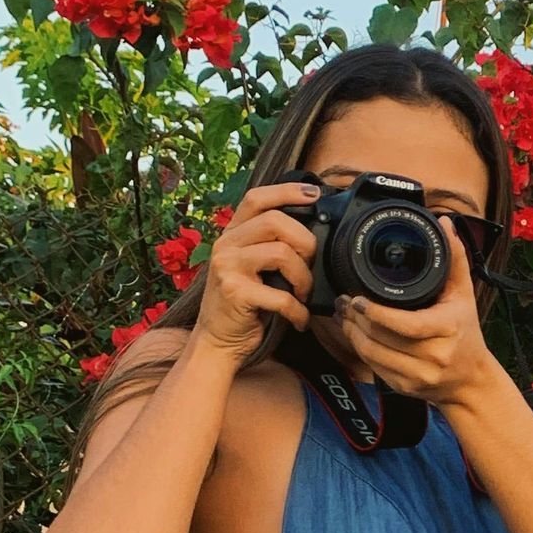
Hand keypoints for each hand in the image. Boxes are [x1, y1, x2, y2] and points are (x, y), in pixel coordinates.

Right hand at [192, 180, 320, 358]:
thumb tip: (314, 233)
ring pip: (282, 254)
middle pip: (276, 221)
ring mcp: (227, 267)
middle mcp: (226, 245)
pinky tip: (298, 319)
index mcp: (232, 234)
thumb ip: (271, 246)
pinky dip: (298, 311)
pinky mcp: (235, 292)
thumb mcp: (253, 268)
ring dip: (304, 278)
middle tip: (311, 265)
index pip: (256, 198)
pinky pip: (282, 295)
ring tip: (303, 294)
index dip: (286, 191)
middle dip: (305, 243)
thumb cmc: (245, 305)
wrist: (218, 341)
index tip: (313, 195)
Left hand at [333, 226, 497, 407]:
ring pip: (372, 354)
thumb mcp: (464, 295)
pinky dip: (360, 349)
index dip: (375, 313)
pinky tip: (355, 334)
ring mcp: (418, 376)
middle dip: (356, 319)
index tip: (357, 299)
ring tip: (346, 315)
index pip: (405, 324)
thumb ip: (454, 258)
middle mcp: (434, 356)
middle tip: (345, 302)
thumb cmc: (466, 334)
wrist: (471, 382)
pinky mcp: (405, 388)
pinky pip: (373, 367)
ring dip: (352, 333)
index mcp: (447, 329)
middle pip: (381, 338)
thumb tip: (445, 224)